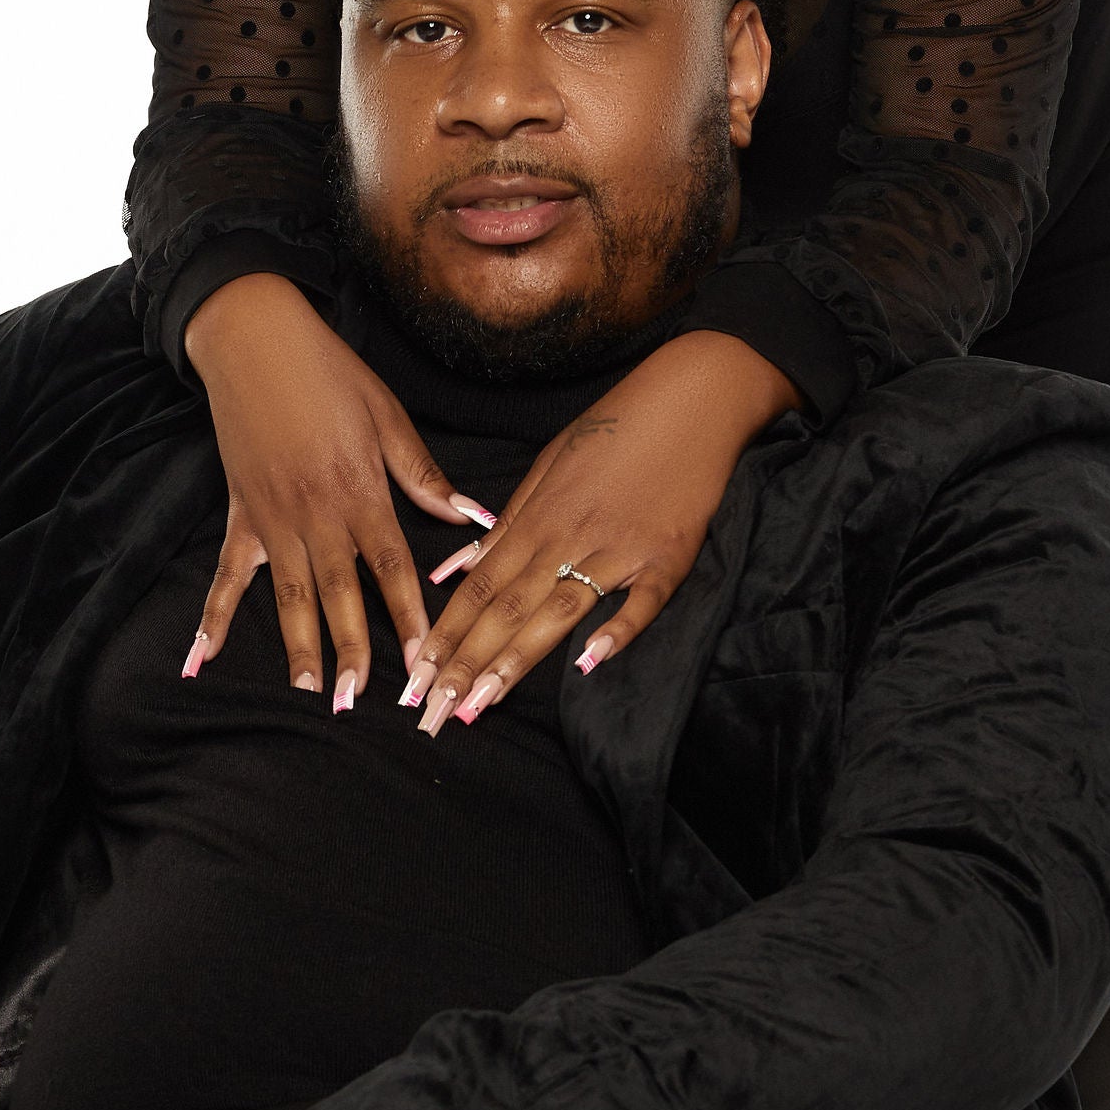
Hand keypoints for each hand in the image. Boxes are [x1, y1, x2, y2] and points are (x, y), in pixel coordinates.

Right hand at [184, 274, 481, 704]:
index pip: (392, 567)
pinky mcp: (239, 514)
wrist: (255, 341)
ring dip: (299, 648)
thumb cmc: (329, 373)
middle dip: (353, 652)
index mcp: (360, 491)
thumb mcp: (388, 417)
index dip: (411, 617)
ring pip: (288, 596)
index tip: (427, 659)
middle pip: (339, 595)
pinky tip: (201, 660)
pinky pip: (226, 576)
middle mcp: (316, 514)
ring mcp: (272, 519)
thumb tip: (471, 517)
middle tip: (359, 703)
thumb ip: (424, 476)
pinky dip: (211, 619)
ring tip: (311, 691)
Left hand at [407, 331, 796, 733]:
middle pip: (507, 608)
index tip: (417, 676)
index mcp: (536, 517)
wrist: (692, 399)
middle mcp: (569, 537)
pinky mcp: (667, 557)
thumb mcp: (549, 466)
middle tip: (433, 711)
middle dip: (466, 663)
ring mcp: (619, 549)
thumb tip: (456, 567)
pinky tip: (588, 664)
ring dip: (516, 661)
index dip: (446, 634)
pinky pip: (641, 602)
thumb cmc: (615, 430)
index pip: (479, 587)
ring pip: (557, 611)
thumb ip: (505, 523)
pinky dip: (616, 631)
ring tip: (481, 703)